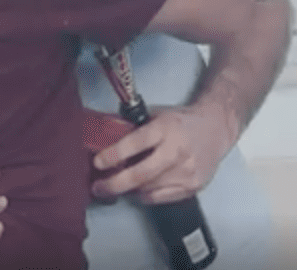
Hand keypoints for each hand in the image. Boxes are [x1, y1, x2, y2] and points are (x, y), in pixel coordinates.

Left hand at [91, 103, 234, 203]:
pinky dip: (146, 195)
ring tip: (115, 186)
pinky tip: (139, 189)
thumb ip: (133, 127)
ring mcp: (187, 172)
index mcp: (165, 129)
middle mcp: (177, 152)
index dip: (113, 155)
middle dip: (115, 184)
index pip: (134, 144)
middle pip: (141, 174)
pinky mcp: (194, 186)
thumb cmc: (181, 122)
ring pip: (149, 189)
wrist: (216, 129)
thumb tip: (103, 138)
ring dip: (128, 190)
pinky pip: (162, 198)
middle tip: (98, 188)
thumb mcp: (156, 115)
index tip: (97, 163)